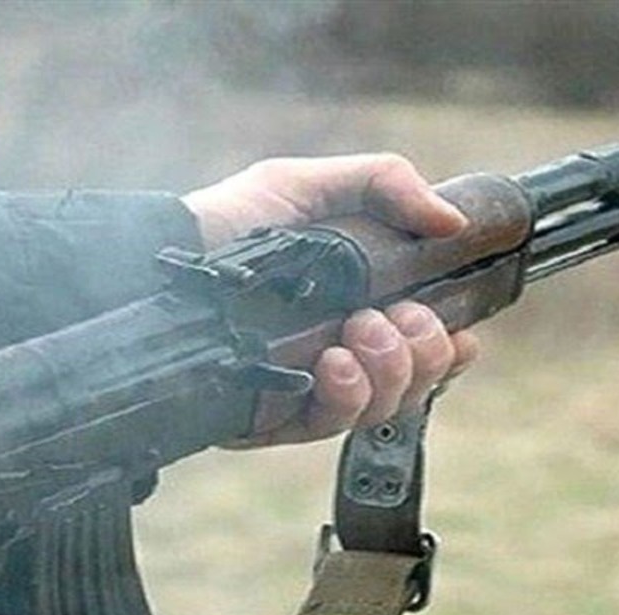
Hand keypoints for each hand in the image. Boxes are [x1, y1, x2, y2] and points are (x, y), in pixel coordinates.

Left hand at [183, 154, 480, 444]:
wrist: (158, 262)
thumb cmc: (231, 223)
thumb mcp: (308, 185)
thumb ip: (384, 184)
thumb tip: (453, 222)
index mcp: (361, 304)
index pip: (427, 343)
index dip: (451, 346)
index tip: (461, 333)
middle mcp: (343, 351)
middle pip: (417, 379)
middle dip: (423, 352)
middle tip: (392, 319)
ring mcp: (311, 388)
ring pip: (384, 406)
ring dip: (390, 371)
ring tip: (358, 333)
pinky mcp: (276, 417)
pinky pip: (330, 425)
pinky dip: (346, 396)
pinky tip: (333, 364)